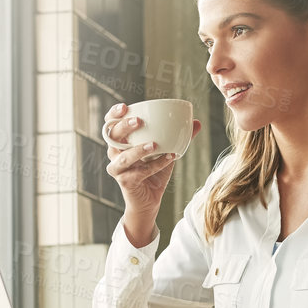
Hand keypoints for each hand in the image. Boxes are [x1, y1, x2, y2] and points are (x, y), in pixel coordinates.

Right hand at [103, 102, 201, 227]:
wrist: (150, 201)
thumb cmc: (154, 173)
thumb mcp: (166, 151)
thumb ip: (179, 137)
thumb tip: (197, 122)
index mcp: (121, 142)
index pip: (110, 124)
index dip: (114, 114)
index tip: (125, 106)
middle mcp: (115, 154)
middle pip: (112, 136)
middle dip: (124, 127)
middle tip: (139, 121)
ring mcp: (118, 169)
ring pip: (124, 157)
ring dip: (138, 149)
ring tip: (154, 144)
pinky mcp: (125, 182)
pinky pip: (140, 172)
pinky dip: (155, 166)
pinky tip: (169, 158)